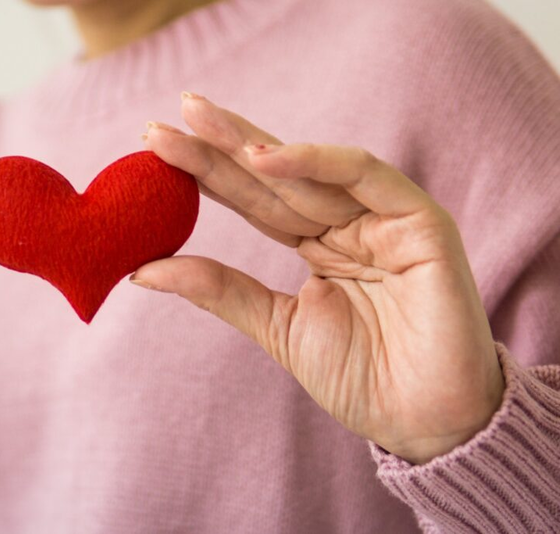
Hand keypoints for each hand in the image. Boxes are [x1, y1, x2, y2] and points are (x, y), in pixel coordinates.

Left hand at [132, 92, 504, 464]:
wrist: (423, 422)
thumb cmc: (360, 378)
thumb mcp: (276, 326)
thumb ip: (219, 289)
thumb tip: (142, 269)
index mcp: (318, 245)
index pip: (254, 200)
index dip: (206, 174)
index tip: (153, 153)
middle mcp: (347, 223)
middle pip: (272, 177)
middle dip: (217, 146)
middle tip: (159, 124)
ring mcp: (383, 217)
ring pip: (307, 169)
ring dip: (248, 142)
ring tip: (193, 119)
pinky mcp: (419, 220)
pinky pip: (363, 176)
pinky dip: (314, 161)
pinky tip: (260, 154)